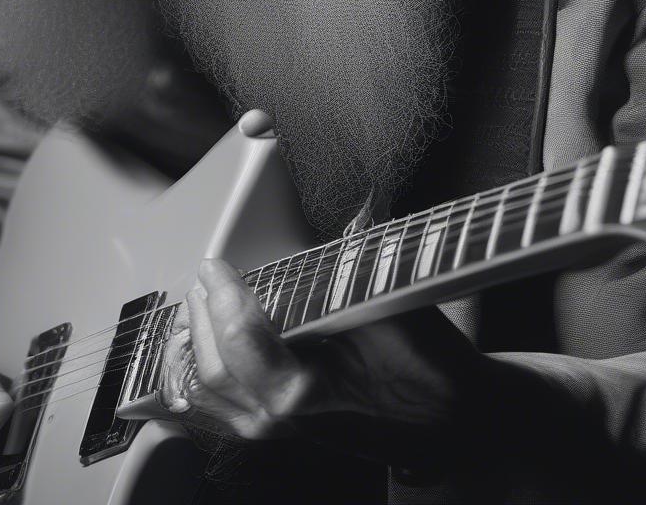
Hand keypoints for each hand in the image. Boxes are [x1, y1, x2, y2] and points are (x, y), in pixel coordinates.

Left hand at [159, 258, 479, 463]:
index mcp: (303, 391)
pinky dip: (200, 371)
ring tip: (200, 304)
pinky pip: (217, 407)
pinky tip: (203, 345)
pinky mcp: (276, 432)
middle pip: (210, 368)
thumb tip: (348, 214)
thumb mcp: (391, 308)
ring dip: (195, 344)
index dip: (223, 293)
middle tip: (207, 277)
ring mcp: (275, 432)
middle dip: (202, 316)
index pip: (240, 338)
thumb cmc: (426, 369)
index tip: (216, 264)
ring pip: (204, 391)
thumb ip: (354, 268)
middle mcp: (279, 419)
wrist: (450, 419)